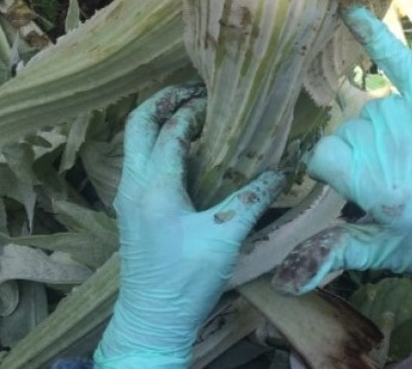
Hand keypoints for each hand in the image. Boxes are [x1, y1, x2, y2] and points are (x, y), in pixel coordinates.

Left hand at [95, 85, 284, 368]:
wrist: (152, 321)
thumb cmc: (186, 279)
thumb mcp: (226, 237)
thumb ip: (253, 198)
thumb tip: (283, 170)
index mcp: (154, 186)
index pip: (172, 130)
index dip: (196, 110)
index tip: (222, 98)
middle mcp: (133, 185)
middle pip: (138, 125)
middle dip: (165, 101)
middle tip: (197, 91)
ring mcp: (128, 198)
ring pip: (135, 143)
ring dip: (160, 122)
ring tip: (196, 115)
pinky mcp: (132, 211)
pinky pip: (141, 162)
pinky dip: (160, 144)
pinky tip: (190, 153)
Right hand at [271, 6, 411, 302]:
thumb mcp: (391, 253)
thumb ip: (336, 253)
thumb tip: (281, 280)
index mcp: (379, 187)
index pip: (320, 157)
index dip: (324, 169)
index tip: (336, 180)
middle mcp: (397, 146)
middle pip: (345, 132)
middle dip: (355, 153)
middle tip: (390, 179)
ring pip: (368, 109)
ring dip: (376, 128)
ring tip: (409, 157)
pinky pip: (399, 61)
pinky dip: (376, 36)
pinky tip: (352, 13)